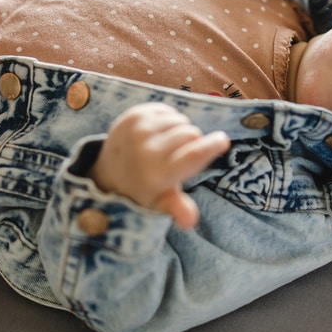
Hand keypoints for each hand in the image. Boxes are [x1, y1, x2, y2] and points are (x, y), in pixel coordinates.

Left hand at [90, 102, 229, 228]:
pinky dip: (168, 121)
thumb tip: (189, 220)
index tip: (223, 140)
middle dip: (193, 143)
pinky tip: (158, 134)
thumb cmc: (143, 190)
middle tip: (180, 156)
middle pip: (191, 134)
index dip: (212, 146)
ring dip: (180, 131)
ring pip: (181, 120)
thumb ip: (176, 207)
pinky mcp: (133, 115)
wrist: (108, 172)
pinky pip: (168, 110)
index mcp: (156, 175)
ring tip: (167, 146)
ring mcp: (138, 129)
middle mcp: (146, 149)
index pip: (192, 155)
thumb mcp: (159, 203)